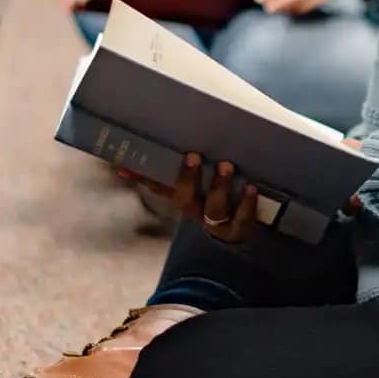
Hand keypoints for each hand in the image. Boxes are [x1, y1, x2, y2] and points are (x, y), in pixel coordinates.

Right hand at [116, 152, 256, 242]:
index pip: (157, 186)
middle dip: (188, 178)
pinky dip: (246, 203)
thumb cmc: (214, 197)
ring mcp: (215, 222)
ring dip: (219, 187)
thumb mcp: (198, 184)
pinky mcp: (237, 229)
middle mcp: (194, 211)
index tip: (127, 166)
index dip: (141, 177)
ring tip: (226, 166)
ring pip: (213, 209)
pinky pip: (241, 218)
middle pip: (185, 199)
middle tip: (194, 156)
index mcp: (182, 197)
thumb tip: (158, 145)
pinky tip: (251, 188)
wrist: (237, 232)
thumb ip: (184, 167)